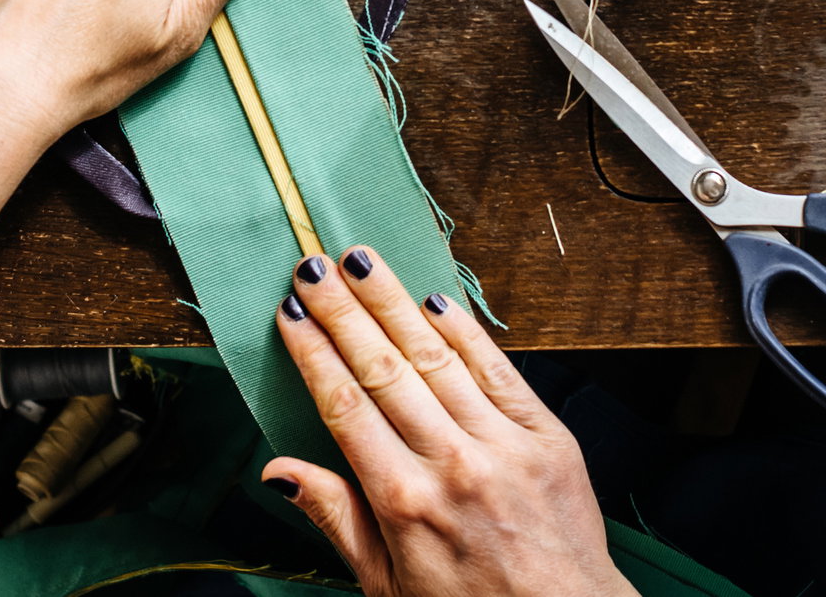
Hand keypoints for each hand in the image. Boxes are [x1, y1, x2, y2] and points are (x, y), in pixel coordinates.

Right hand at [263, 248, 637, 596]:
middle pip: (384, 369)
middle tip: (313, 266)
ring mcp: (504, 445)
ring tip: (363, 260)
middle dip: (343, 311)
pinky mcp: (547, 436)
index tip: (290, 313)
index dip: (313, 353)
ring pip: (437, 357)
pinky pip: (498, 370)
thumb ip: (335, 516)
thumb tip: (277, 471)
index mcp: (404, 502)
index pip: (345, 406)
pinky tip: (434, 298)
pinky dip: (465, 331)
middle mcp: (452, 465)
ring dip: (394, 302)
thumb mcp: (385, 583)